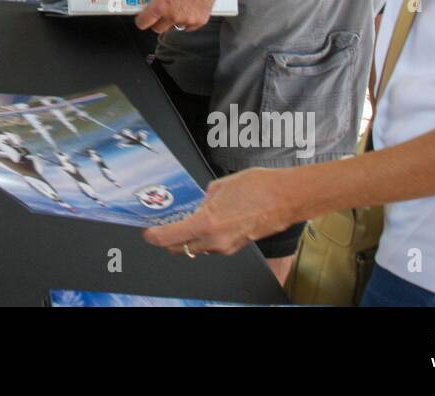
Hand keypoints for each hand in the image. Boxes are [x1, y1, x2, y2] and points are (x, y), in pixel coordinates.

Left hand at [131, 0, 223, 33]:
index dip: (141, 19)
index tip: (142, 16)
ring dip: (172, 20)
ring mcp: (187, 19)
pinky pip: (188, 27)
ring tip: (176, 4)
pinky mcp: (200, 20)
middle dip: (156, 20)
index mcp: (160, 5)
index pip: (143, 23)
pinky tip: (188, 7)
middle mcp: (173, 15)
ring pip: (174, 27)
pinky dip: (187, 21)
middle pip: (157, 29)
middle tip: (160, 9)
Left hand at [143, 168, 294, 257]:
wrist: (286, 198)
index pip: (169, 238)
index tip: (148, 233)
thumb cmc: (258, 188)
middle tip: (165, 226)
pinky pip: (213, 246)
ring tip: (193, 219)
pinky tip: (212, 221)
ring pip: (198, 248)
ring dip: (190, 237)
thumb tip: (199, 205)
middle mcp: (215, 241)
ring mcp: (227, 247)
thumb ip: (204, 199)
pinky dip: (207, 237)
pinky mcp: (237, 247)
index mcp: (206, 223)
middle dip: (170, 239)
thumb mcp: (220, 186)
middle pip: (181, 248)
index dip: (154, 236)